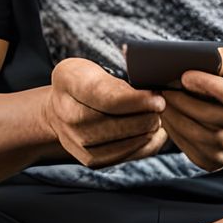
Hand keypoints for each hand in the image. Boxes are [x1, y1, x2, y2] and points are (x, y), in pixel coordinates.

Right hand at [44, 58, 167, 168]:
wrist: (61, 109)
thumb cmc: (90, 80)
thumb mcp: (99, 64)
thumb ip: (122, 70)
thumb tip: (158, 85)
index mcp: (69, 80)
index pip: (107, 98)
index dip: (138, 101)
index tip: (159, 100)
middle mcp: (66, 114)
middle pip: (118, 124)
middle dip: (147, 116)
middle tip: (161, 107)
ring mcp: (76, 141)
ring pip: (125, 142)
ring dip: (148, 130)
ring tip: (156, 117)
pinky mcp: (90, 159)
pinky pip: (126, 156)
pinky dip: (146, 144)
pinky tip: (153, 133)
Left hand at [159, 44, 222, 171]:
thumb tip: (197, 65)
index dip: (209, 86)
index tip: (185, 76)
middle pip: (215, 117)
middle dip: (184, 102)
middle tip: (164, 87)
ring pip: (201, 136)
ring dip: (176, 118)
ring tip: (163, 101)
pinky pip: (194, 150)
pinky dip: (177, 134)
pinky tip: (171, 118)